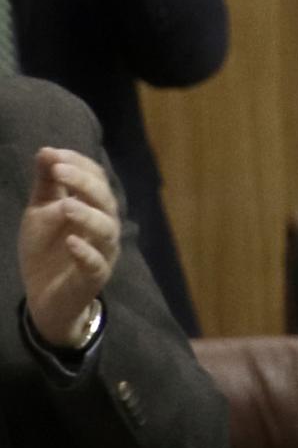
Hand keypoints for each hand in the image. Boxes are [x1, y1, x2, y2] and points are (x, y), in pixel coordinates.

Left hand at [18, 148, 120, 347]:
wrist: (45, 297)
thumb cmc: (47, 249)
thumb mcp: (40, 212)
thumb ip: (46, 184)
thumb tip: (47, 150)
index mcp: (93, 207)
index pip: (96, 179)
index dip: (79, 165)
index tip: (54, 155)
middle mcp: (104, 226)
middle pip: (105, 200)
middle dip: (84, 183)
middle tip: (59, 171)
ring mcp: (103, 252)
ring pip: (106, 230)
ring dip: (87, 215)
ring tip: (66, 206)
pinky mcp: (95, 277)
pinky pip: (96, 264)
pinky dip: (85, 252)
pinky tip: (71, 243)